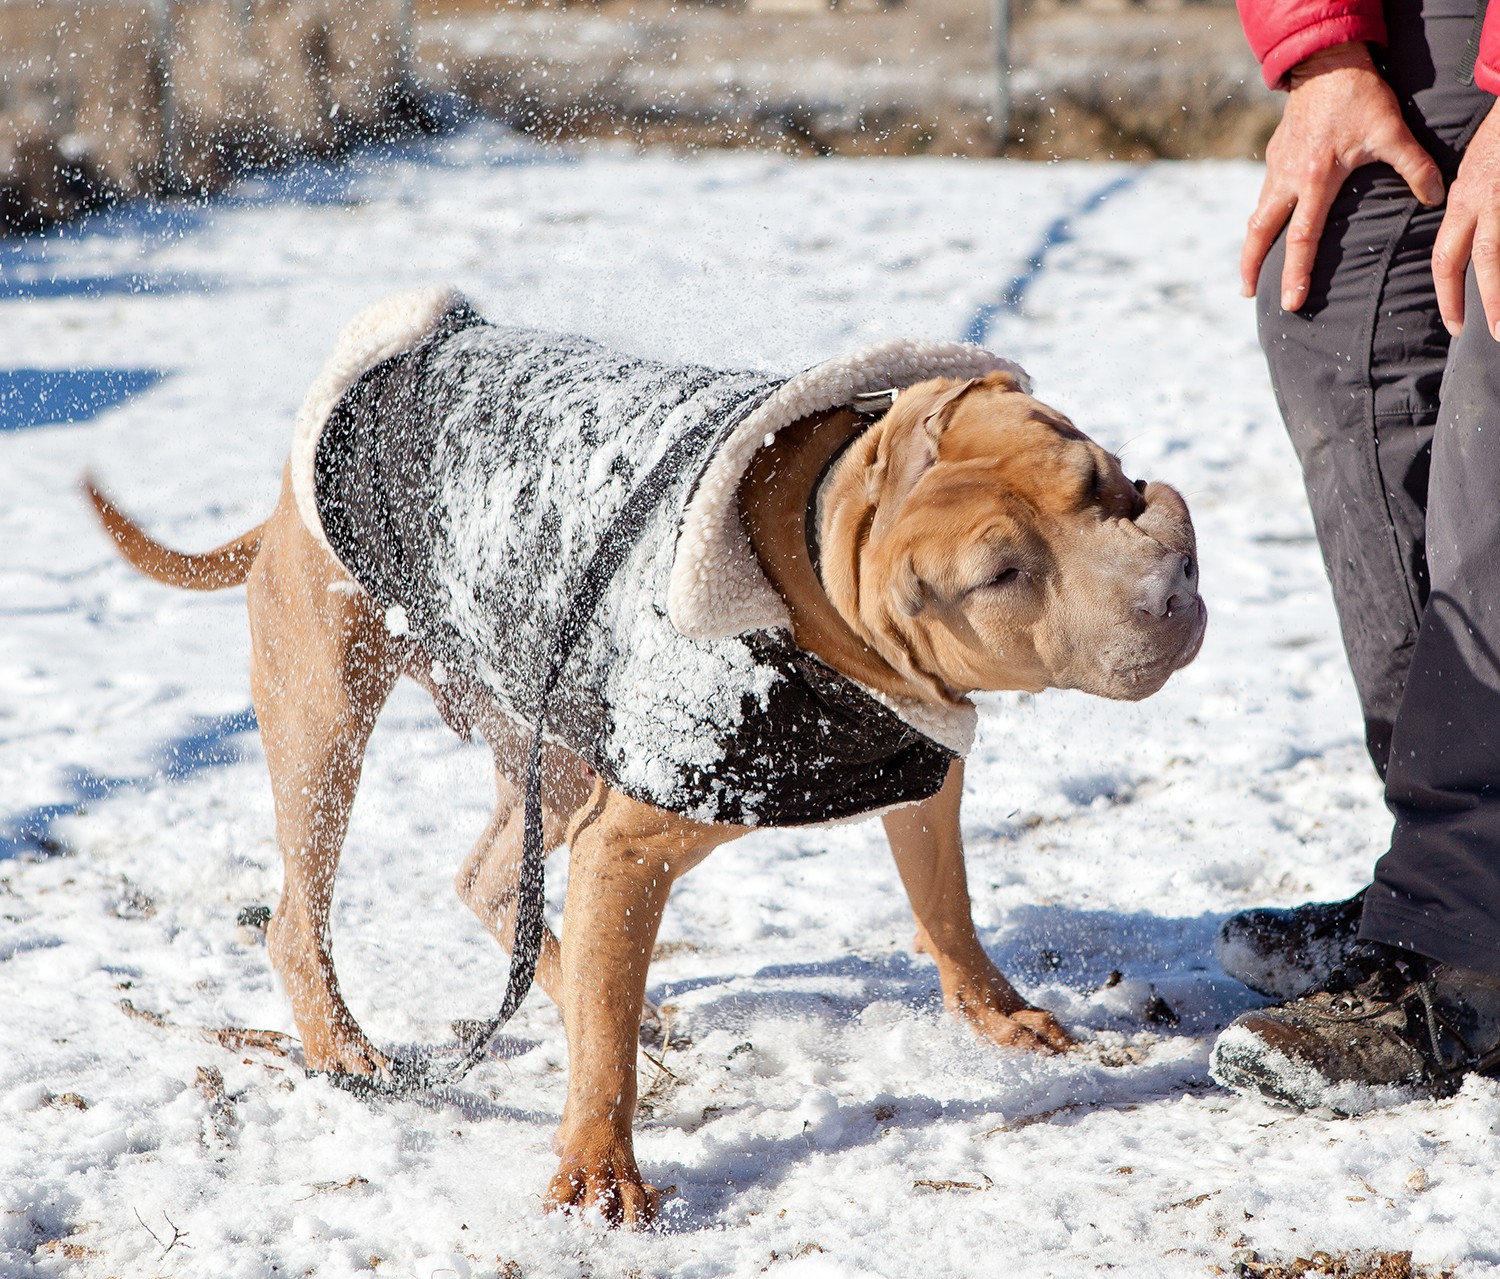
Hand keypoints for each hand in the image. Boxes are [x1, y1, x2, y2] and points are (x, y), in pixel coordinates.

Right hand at [1242, 42, 1444, 310]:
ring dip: (1252, 246)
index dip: (1296, 272)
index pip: (1303, 237)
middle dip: (1251, 266)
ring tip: (1250, 271)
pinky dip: (1262, 218)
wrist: (1328, 64)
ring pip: (1257, 215)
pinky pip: (1264, 196)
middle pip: (1260, 232)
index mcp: (1315, 180)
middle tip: (1246, 294)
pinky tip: (1268, 228)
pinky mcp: (1275, 158)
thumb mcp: (1391, 131)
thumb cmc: (1360, 98)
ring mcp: (1277, 168)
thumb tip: (1434, 197)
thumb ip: (1413, 166)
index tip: (1292, 301)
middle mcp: (1289, 179)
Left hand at [1433, 102, 1499, 337]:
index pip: (1448, 258)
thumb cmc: (1498, 141)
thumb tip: (1468, 252)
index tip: (1455, 324)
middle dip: (1487, 299)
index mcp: (1463, 202)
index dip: (1449, 295)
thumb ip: (1471, 214)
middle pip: (1482, 258)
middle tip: (1493, 333)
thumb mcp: (1474, 177)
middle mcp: (1486, 201)